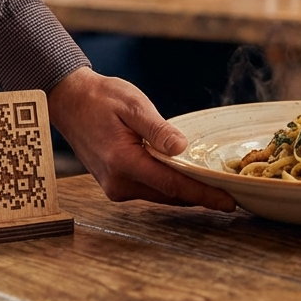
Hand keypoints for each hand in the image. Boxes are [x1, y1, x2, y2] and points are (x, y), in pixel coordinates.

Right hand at [48, 67, 234, 211]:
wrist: (69, 101)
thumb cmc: (101, 98)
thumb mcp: (133, 105)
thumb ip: (158, 129)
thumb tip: (182, 148)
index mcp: (123, 162)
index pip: (172, 185)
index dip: (203, 194)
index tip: (228, 202)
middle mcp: (118, 182)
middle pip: (169, 195)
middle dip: (200, 196)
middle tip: (230, 196)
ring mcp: (114, 187)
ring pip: (160, 195)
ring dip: (185, 192)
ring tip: (214, 188)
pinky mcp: (115, 184)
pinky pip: (149, 189)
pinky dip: (169, 186)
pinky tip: (185, 179)